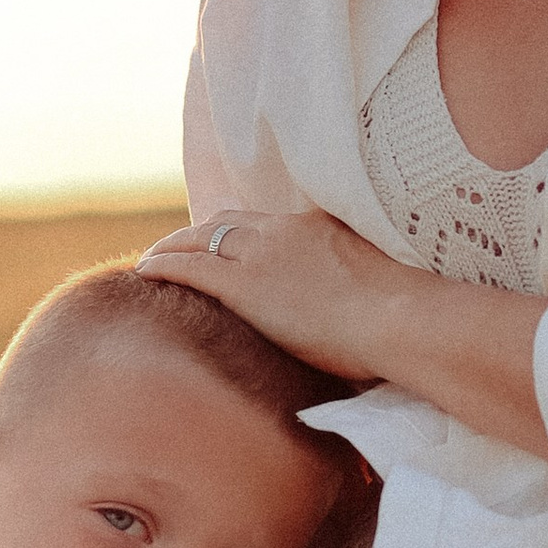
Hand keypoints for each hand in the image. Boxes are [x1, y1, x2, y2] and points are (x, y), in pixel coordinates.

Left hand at [141, 209, 420, 383]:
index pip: (264, 223)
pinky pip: (190, 267)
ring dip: (173, 246)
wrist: (402, 321)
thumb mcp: (379, 292)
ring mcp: (263, 254)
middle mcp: (286, 231)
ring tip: (152, 261)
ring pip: (202, 238)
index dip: (237, 231)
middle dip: (198, 234)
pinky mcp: (245, 284)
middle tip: (176, 248)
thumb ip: (356, 295)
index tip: (222, 242)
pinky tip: (142, 273)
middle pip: (228, 223)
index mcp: (320, 227)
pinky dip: (163, 266)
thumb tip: (357, 324)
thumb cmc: (405, 323)